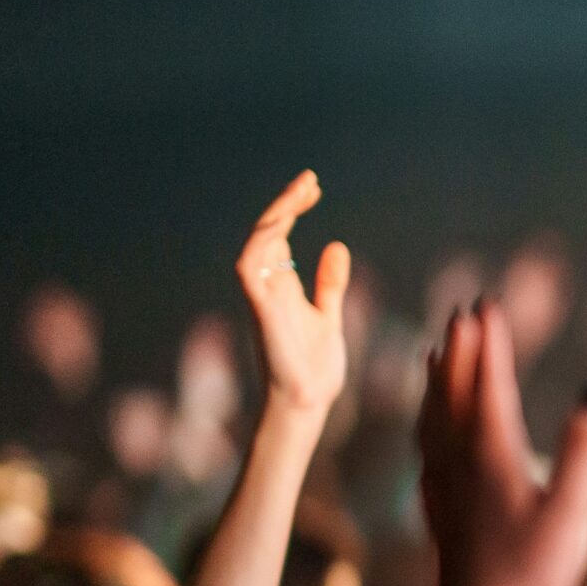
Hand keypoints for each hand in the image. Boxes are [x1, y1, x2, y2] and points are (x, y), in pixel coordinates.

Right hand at [233, 171, 349, 418]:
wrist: (306, 404)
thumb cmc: (313, 367)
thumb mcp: (329, 317)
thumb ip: (329, 284)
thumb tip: (336, 245)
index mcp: (282, 287)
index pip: (278, 236)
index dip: (292, 209)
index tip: (313, 188)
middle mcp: (267, 288)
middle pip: (267, 234)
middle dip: (285, 204)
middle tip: (310, 181)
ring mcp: (262, 300)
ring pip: (256, 247)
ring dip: (274, 218)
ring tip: (300, 195)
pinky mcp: (263, 314)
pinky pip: (250, 274)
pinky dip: (260, 249)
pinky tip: (280, 227)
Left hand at [418, 301, 586, 585]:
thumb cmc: (533, 576)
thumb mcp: (573, 513)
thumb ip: (585, 450)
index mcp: (490, 456)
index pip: (486, 384)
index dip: (488, 343)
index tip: (486, 304)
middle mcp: (459, 463)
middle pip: (453, 392)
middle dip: (459, 349)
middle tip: (463, 312)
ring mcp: (443, 488)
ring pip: (432, 418)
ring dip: (436, 380)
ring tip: (436, 352)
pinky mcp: (438, 512)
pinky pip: (425, 449)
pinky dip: (426, 422)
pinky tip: (428, 427)